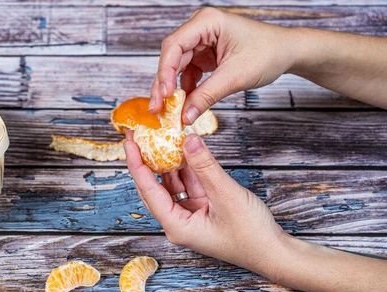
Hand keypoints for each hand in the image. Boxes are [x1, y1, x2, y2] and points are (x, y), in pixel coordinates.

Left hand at [124, 133, 285, 278]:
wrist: (274, 253)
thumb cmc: (251, 234)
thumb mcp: (226, 196)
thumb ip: (206, 167)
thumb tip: (187, 140)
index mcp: (177, 227)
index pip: (149, 191)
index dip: (137, 165)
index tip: (129, 143)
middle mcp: (178, 223)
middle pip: (154, 189)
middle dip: (146, 162)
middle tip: (138, 137)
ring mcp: (190, 216)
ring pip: (172, 185)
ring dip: (168, 163)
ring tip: (159, 138)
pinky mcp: (203, 211)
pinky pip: (188, 186)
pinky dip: (187, 169)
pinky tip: (184, 150)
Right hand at [150, 7, 296, 123]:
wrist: (286, 53)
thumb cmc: (268, 53)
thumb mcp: (235, 77)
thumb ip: (207, 96)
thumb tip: (185, 116)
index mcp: (207, 22)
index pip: (174, 45)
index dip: (164, 71)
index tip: (164, 95)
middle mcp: (200, 29)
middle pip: (171, 58)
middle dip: (164, 84)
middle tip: (157, 108)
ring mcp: (201, 43)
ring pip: (176, 68)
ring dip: (172, 90)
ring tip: (168, 111)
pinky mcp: (204, 56)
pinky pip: (187, 74)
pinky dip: (185, 90)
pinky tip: (183, 105)